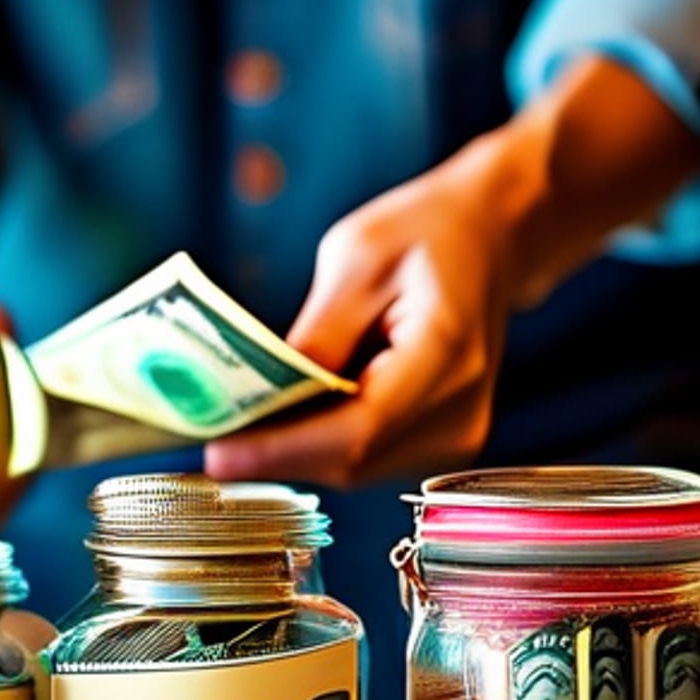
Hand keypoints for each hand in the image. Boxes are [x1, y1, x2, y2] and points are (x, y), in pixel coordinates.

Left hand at [205, 135, 541, 488]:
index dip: (284, 449)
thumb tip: (263, 395)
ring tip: (241, 427)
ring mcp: (459, 433)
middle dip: (277, 454)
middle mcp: (462, 408)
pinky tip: (288, 420)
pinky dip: (323, 445)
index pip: (359, 427)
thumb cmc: (428, 233)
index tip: (220, 453)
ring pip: (357, 467)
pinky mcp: (445, 441)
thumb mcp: (358, 255)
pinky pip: (371, 457)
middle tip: (209, 440)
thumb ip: (317, 331)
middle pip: (353, 459)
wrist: (491, 237)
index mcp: (446, 353)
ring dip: (297, 453)